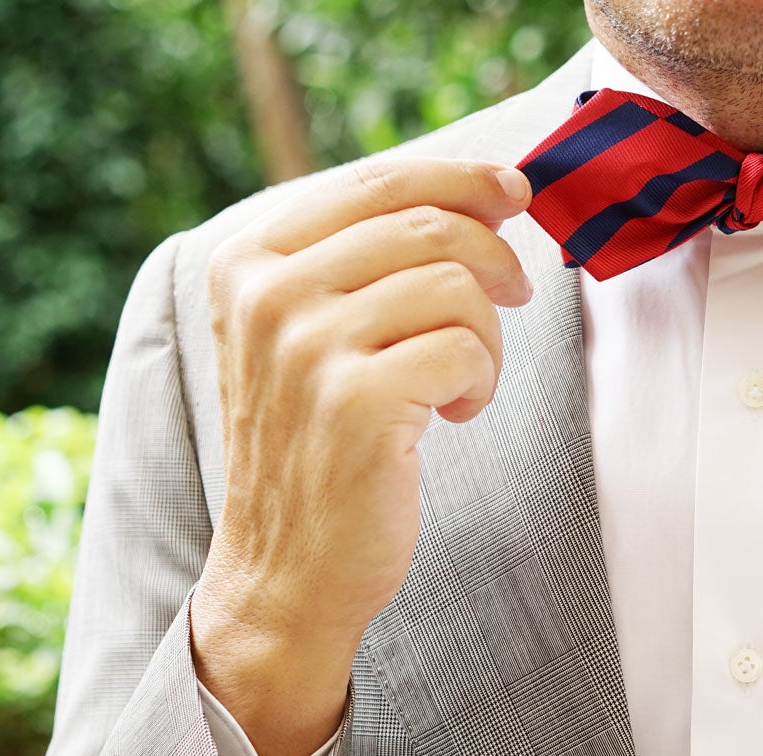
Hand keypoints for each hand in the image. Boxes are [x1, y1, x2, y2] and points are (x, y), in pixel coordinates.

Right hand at [190, 157, 533, 755]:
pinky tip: (454, 414)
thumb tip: (482, 192)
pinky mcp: (358, 401)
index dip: (462, 177)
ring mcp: (307, 346)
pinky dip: (481, 381)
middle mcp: (267, 293)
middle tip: (514, 295)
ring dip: (486, 334)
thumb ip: (362, 260)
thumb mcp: (308, 335)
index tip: (514, 192)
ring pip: (456, 284)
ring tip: (463, 379)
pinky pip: (465, 349)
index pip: (378, 180)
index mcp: (248, 260)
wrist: (285, 570)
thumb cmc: (317, 448)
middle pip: (428, 224)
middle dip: (494, 257)